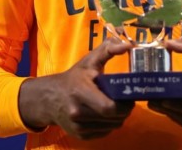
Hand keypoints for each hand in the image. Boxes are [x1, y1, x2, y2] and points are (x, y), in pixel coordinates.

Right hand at [19, 38, 133, 138]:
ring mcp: (78, 126)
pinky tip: (107, 114)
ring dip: (119, 118)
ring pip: (111, 127)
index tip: (130, 96)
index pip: (108, 107)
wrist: (51, 98)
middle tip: (127, 100)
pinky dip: (110, 124)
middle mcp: (77, 112)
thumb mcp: (89, 60)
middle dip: (125, 110)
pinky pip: (104, 133)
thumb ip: (108, 49)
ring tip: (118, 106)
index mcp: (80, 92)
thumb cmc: (75, 77)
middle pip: (112, 119)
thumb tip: (127, 45)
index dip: (124, 105)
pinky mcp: (80, 135)